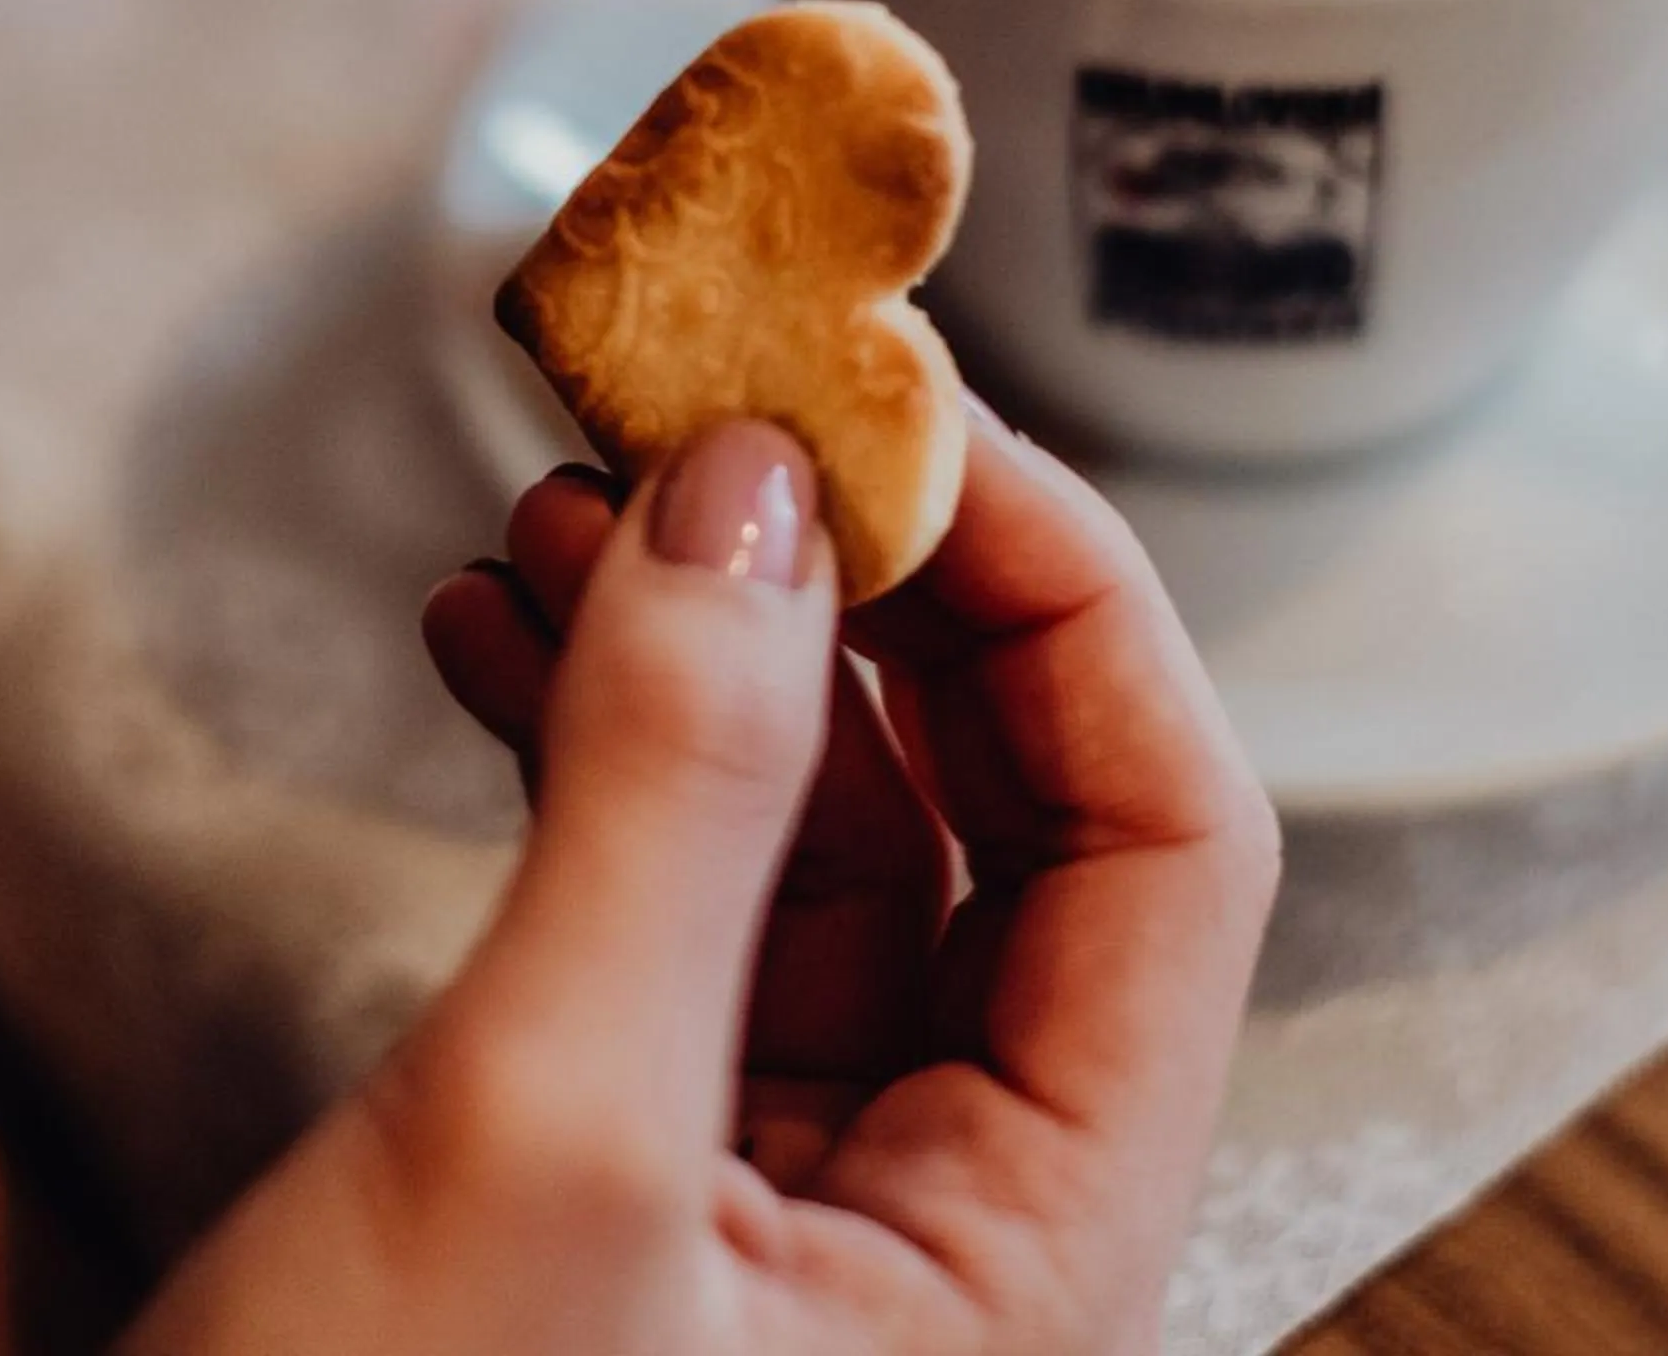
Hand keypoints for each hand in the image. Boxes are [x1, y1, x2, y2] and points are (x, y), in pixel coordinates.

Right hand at [127, 405, 1279, 1353]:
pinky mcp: (643, 1159)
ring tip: (573, 499)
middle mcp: (954, 1215)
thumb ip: (676, 794)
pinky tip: (500, 632)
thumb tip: (757, 495)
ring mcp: (796, 1183)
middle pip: (999, 817)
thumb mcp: (542, 1140)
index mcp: (1038, 1254)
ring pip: (820, 837)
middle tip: (727, 412)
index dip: (1062, 602)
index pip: (1166, 849)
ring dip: (708, 646)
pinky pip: (678, 899)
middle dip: (863, 595)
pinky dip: (598, 745)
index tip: (897, 419)